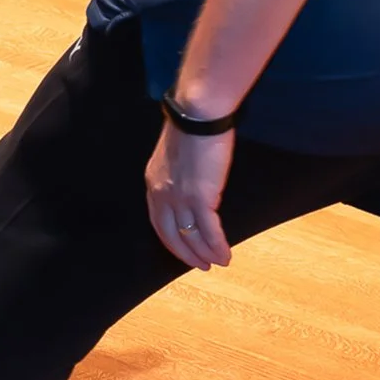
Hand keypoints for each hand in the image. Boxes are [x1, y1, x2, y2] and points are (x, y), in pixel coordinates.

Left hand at [145, 122, 234, 269]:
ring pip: (192, 237)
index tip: (184, 249)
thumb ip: (179, 172)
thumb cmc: (192, 125)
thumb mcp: (176, 153)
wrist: (198, 114)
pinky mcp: (201, 199)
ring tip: (218, 263)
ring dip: (206, 253)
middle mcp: (162, 195)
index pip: (160, 221)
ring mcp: (180, 199)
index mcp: (154, 183)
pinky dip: (217, 245)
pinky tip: (225, 254)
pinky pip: (209, 231)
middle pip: (172, 235)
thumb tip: (192, 180)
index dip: (172, 239)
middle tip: (201, 265)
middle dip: (187, 254)